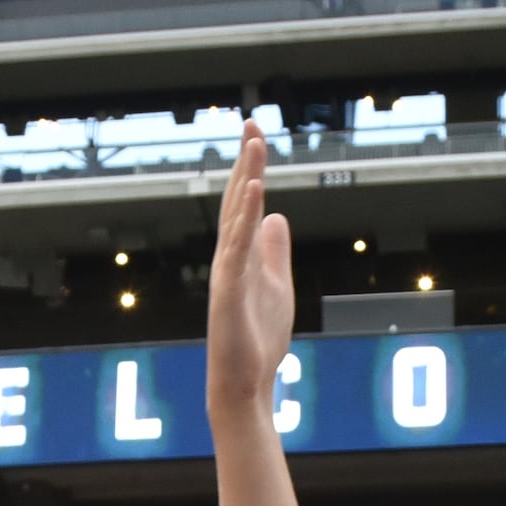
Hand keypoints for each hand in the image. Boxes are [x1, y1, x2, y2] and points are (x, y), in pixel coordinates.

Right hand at [203, 125, 293, 412]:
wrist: (243, 382)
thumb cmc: (257, 340)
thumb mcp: (277, 285)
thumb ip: (274, 251)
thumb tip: (278, 217)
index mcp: (242, 254)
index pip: (247, 202)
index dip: (252, 167)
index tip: (256, 133)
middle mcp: (230, 256)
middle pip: (239, 199)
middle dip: (247, 161)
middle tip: (252, 122)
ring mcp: (228, 271)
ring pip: (237, 217)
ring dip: (247, 178)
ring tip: (255, 144)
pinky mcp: (230, 290)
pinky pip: (238, 247)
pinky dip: (246, 217)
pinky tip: (255, 190)